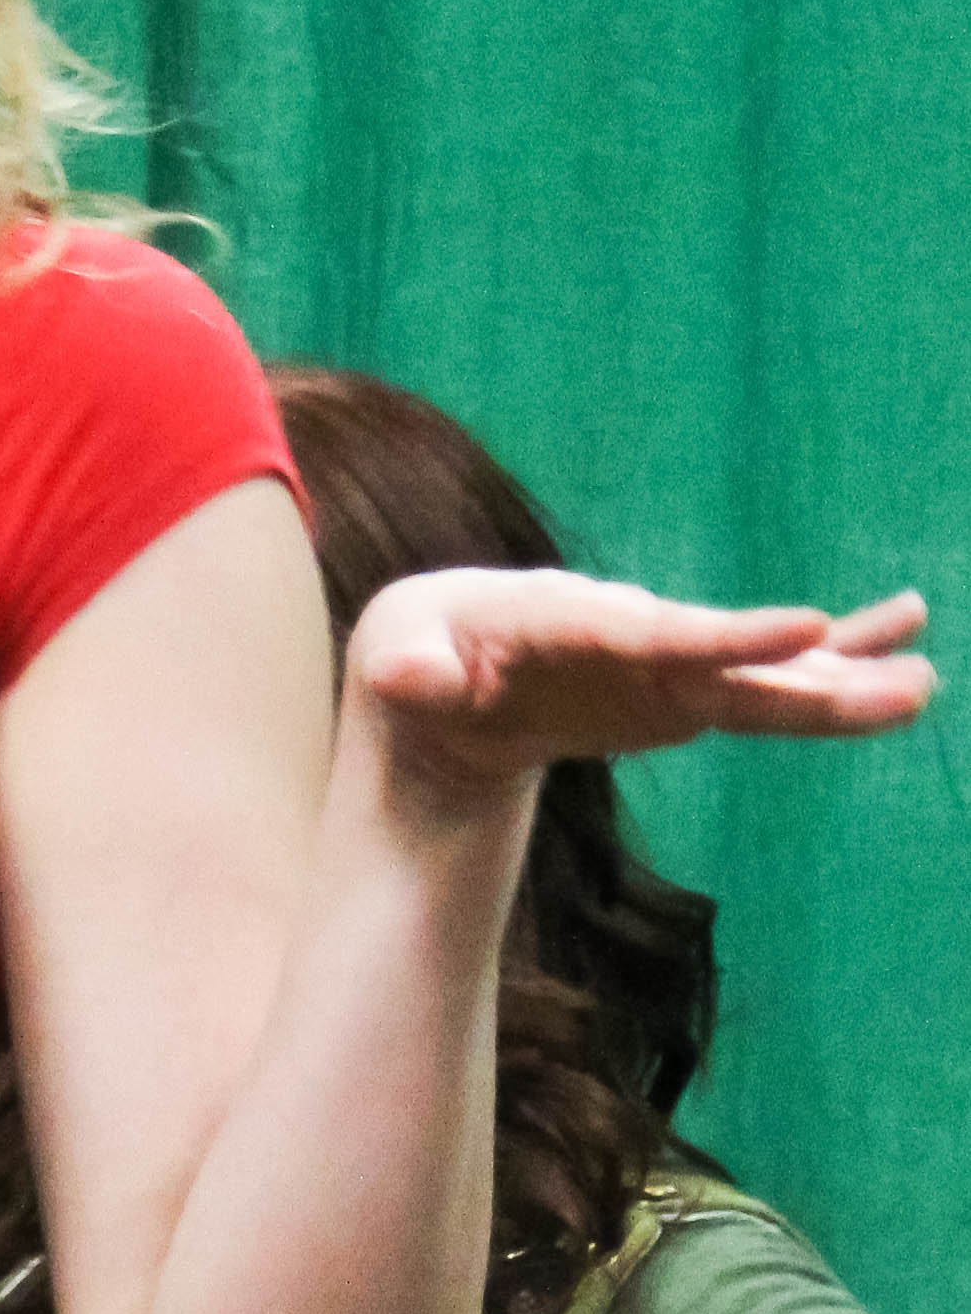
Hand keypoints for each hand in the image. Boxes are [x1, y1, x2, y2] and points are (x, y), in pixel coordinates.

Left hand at [348, 571, 933, 797]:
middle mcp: (629, 631)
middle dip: (805, 669)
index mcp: (560, 618)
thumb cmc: (418, 657)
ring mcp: (665, 663)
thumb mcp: (395, 663)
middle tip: (905, 680)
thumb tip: (412, 675)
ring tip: (922, 686)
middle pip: (724, 654)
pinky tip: (902, 670)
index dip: (726, 636)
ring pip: (758, 677)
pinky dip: (825, 687)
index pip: (648, 631)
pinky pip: (761, 693)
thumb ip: (411, 670)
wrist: (441, 672)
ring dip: (837, 685)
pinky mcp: (684, 694)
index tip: (806, 630)